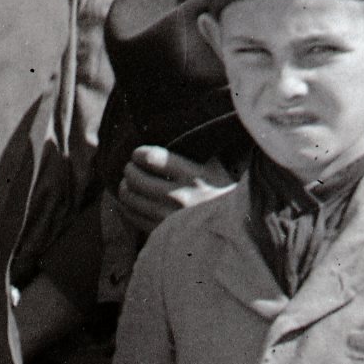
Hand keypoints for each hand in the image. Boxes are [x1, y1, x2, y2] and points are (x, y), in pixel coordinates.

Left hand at [114, 145, 234, 234]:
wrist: (238, 228)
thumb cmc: (223, 192)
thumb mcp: (215, 167)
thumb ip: (196, 151)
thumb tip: (174, 131)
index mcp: (194, 176)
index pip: (152, 158)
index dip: (139, 153)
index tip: (139, 154)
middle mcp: (180, 197)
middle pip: (136, 178)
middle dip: (130, 169)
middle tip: (132, 167)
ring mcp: (169, 217)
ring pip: (130, 197)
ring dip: (125, 186)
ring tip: (130, 183)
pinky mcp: (163, 232)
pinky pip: (132, 216)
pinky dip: (127, 205)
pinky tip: (133, 200)